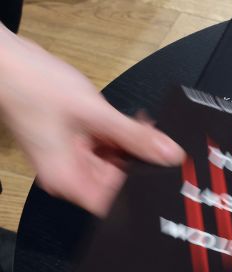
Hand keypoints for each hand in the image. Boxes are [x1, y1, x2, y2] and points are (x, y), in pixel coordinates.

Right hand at [0, 26, 184, 216]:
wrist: (7, 62)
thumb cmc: (32, 86)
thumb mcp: (95, 113)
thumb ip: (135, 136)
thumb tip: (169, 154)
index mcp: (68, 179)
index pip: (113, 204)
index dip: (139, 193)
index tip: (162, 177)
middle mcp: (68, 174)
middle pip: (117, 183)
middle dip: (140, 164)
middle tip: (160, 145)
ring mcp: (71, 159)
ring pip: (115, 163)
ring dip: (132, 147)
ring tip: (143, 127)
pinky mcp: (74, 144)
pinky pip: (105, 147)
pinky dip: (119, 136)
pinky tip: (131, 123)